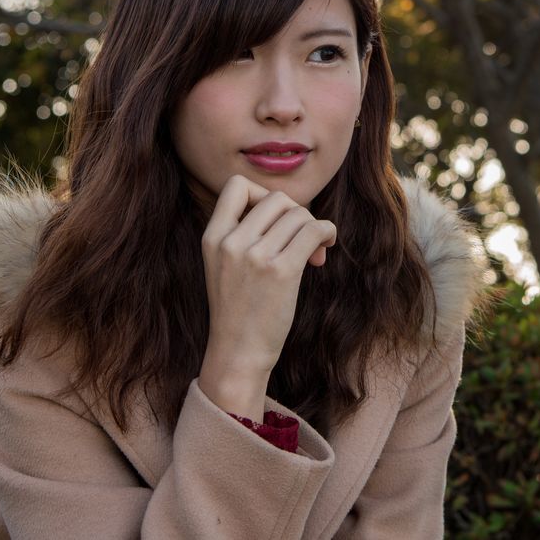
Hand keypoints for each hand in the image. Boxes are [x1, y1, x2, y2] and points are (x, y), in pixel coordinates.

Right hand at [198, 174, 337, 381]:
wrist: (238, 353)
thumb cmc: (238, 310)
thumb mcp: (224, 265)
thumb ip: (244, 233)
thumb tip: (292, 209)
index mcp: (212, 237)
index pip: (237, 186)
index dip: (262, 194)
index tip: (273, 220)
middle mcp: (231, 242)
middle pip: (276, 198)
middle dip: (295, 214)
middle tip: (300, 242)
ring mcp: (255, 256)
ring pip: (298, 214)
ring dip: (313, 227)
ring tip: (313, 252)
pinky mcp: (281, 272)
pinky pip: (314, 230)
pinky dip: (326, 232)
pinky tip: (325, 248)